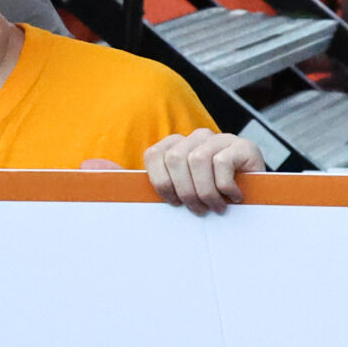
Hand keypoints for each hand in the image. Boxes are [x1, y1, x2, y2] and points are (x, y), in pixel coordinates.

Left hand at [142, 130, 266, 214]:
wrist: (256, 199)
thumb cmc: (214, 199)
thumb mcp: (179, 192)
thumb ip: (145, 183)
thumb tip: (91, 170)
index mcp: (179, 145)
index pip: (154, 154)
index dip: (161, 182)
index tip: (174, 203)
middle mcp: (198, 137)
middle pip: (175, 158)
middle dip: (184, 190)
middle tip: (198, 210)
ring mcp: (222, 139)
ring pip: (197, 160)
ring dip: (205, 191)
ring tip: (216, 206)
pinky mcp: (243, 145)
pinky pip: (222, 162)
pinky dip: (225, 186)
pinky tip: (234, 196)